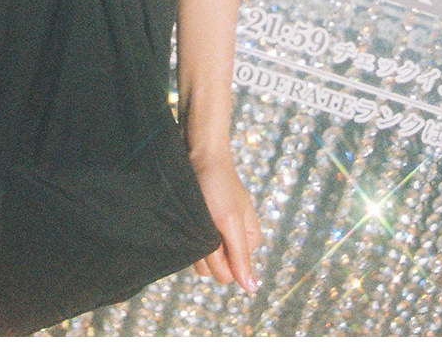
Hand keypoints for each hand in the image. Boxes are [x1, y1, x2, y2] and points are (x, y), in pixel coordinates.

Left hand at [189, 145, 261, 292]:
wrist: (198, 152)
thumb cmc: (216, 183)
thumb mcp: (230, 221)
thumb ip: (240, 256)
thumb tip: (252, 289)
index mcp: (250, 240)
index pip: (230, 273)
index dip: (218, 257)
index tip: (215, 231)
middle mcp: (234, 240)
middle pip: (215, 269)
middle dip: (205, 251)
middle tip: (204, 221)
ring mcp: (217, 233)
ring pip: (201, 259)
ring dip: (194, 242)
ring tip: (196, 215)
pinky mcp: (202, 225)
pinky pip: (193, 245)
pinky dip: (188, 235)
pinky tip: (189, 216)